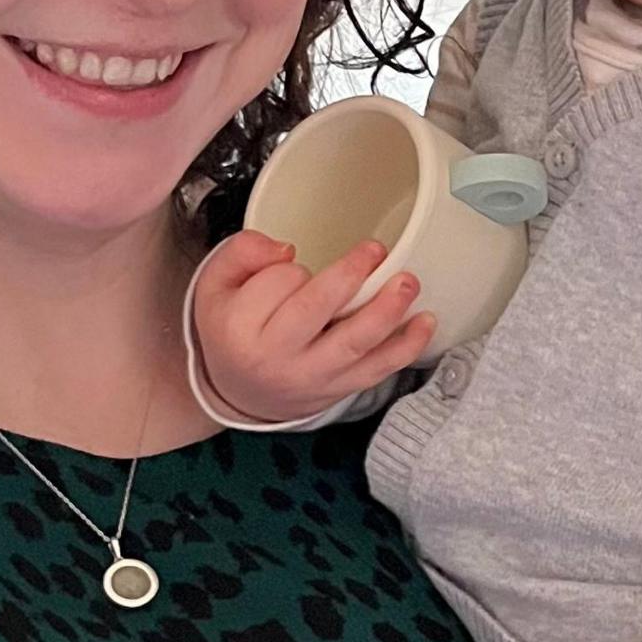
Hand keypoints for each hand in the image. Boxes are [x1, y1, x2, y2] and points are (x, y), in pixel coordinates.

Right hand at [191, 230, 435, 421]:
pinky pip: (378, 370)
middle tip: (376, 250)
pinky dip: (406, 347)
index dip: (291, 267)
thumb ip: (242, 251)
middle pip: (316, 310)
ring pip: (355, 343)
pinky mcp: (340, 389)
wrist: (238, 391)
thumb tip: (286, 250)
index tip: (293, 266)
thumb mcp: (216, 283)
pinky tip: (425, 322)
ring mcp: (312, 377)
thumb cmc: (231, 328)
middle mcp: (276, 357)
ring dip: (387, 311)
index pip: (278, 283)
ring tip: (408, 282)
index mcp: (240, 328)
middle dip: (350, 277)